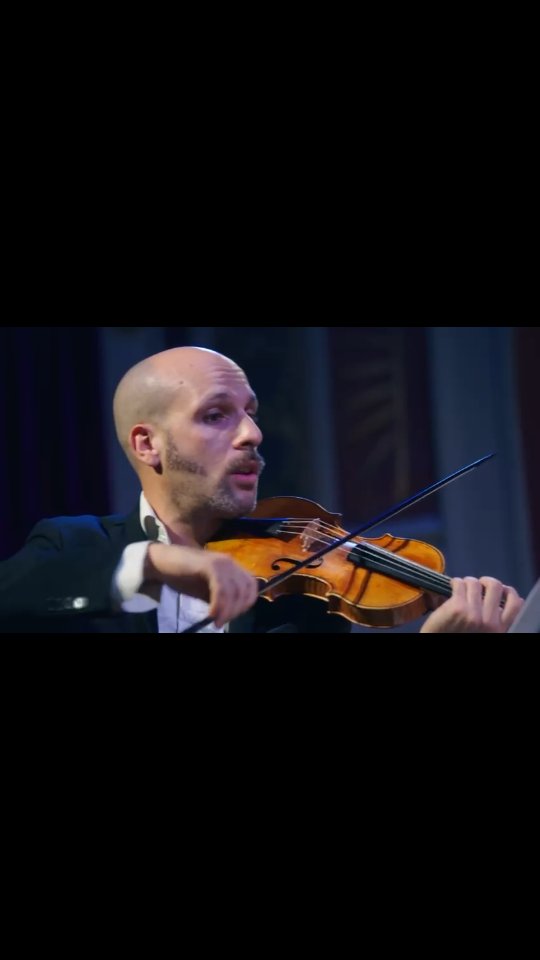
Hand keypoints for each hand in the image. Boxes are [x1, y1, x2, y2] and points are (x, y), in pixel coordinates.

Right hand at [144, 542, 258, 627]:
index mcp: (232, 567)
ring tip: (216, 621)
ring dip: (227, 610)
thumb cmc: (183, 575)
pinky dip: (219, 604)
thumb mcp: (206, 589)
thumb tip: (230, 613)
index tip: (232, 615)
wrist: (161, 561)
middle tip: (222, 621)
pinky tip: (211, 613)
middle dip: (236, 610)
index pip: (251, 587)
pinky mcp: (209, 565)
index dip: (246, 604)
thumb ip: (221, 597)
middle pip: (245, 590)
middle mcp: (230, 562)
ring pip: (235, 591)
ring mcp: (221, 562)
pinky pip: (221, 589)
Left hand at [419, 576, 523, 632]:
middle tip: (477, 586)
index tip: (501, 589)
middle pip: (495, 585)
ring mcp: (473, 614)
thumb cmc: (461, 635)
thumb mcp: (486, 632)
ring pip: (475, 582)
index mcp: (499, 629)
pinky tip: (452, 587)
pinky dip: (455, 582)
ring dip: (467, 582)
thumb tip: (511, 597)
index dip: (509, 591)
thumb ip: (496, 619)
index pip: (515, 603)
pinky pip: (460, 583)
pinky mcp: (457, 607)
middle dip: (485, 581)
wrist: (439, 645)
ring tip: (462, 588)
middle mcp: (489, 622)